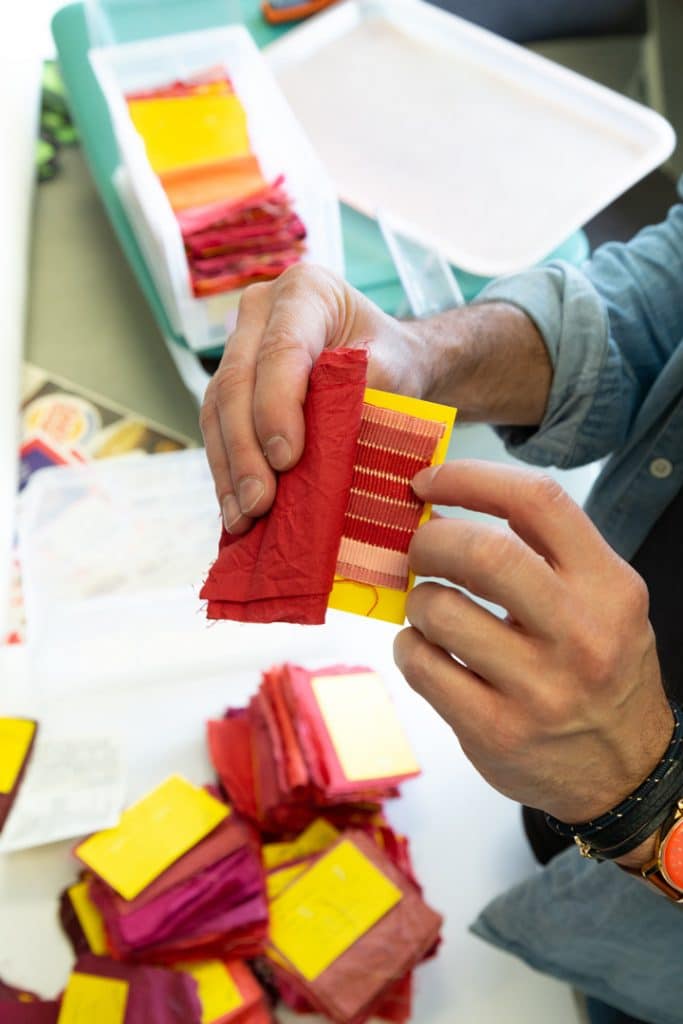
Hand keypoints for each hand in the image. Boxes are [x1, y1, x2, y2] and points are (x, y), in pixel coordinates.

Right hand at [200, 266, 429, 534]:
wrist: (387, 363)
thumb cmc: (393, 363)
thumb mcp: (393, 370)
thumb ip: (358, 393)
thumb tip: (319, 446)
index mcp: (305, 291)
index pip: (281, 350)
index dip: (277, 406)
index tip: (287, 459)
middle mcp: (260, 310)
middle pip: (237, 381)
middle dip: (246, 448)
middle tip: (261, 502)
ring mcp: (239, 345)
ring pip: (217, 409)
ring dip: (229, 468)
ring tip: (244, 517)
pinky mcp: (229, 383)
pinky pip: (216, 428)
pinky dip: (226, 472)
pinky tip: (235, 510)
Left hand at [394, 459, 671, 824]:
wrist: (626, 772)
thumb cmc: (602, 668)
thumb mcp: (605, 600)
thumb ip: (548, 551)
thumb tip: (454, 498)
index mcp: (609, 587)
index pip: (537, 501)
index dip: (469, 478)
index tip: (426, 481)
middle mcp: (581, 635)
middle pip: (484, 553)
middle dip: (430, 540)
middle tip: (416, 548)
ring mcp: (539, 689)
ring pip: (440, 611)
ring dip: (416, 600)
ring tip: (427, 609)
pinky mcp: (496, 733)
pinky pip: (422, 667)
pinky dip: (407, 647)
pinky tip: (422, 649)